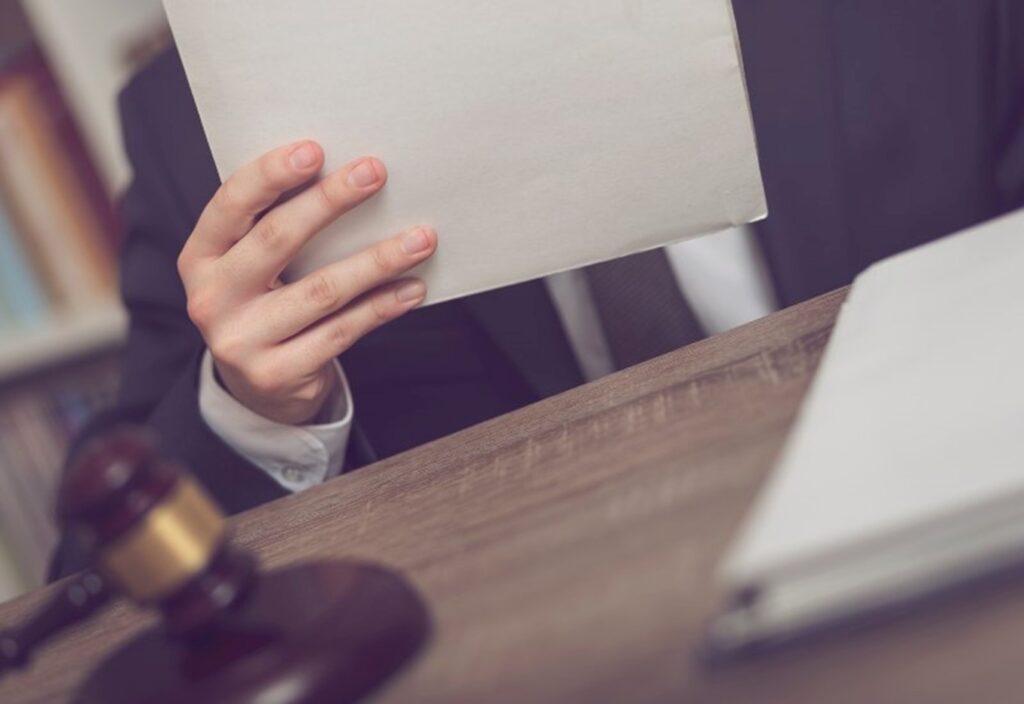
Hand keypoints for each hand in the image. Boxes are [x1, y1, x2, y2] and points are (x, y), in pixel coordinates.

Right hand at [178, 141, 436, 424]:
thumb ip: (276, 228)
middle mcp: (212, 299)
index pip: (231, 204)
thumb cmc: (265, 305)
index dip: (271, 174)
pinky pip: (342, 332)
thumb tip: (348, 178)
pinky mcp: (277, 374)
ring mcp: (242, 341)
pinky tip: (411, 288)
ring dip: (378, 260)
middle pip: (277, 239)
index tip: (315, 149)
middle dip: (330, 200)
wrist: (258, 388)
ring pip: (322, 290)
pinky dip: (381, 306)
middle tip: (375, 172)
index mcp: (201, 257)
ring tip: (421, 238)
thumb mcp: (251, 267)